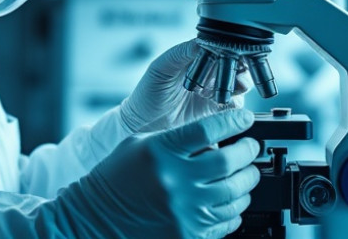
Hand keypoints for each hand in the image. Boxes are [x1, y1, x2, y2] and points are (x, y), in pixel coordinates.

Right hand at [68, 109, 260, 238]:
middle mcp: (174, 181)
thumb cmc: (118, 179)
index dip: (234, 121)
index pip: (208, 129)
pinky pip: (226, 220)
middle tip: (251, 147)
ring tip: (247, 174)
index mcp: (161, 152)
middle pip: (228, 162)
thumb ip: (177, 139)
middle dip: (248, 151)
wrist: (96, 218)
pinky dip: (236, 209)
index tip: (246, 119)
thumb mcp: (141, 145)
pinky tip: (234, 200)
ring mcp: (183, 211)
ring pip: (234, 193)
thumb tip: (217, 136)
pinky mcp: (188, 234)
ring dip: (247, 181)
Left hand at [121, 39, 252, 131]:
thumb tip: (200, 42)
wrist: (142, 123)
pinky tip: (228, 103)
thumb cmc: (148, 92)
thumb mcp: (161, 68)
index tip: (234, 52)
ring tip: (236, 87)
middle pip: (237, 65)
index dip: (231, 49)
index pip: (221, 48)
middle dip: (242, 67)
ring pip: (240, 84)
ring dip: (241, 83)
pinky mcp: (216, 112)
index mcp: (197, 58)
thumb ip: (181, 53)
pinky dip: (236, 104)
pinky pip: (234, 107)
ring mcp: (214, 93)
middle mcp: (209, 74)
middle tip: (239, 72)